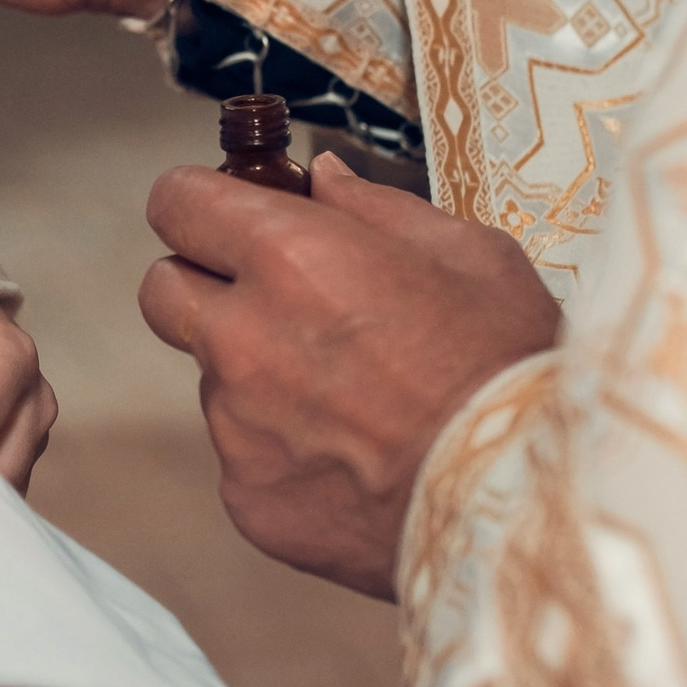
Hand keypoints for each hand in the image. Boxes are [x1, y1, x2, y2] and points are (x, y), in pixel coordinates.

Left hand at [136, 152, 559, 599]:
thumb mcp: (468, 255)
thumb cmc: (508, 371)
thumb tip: (323, 182)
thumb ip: (375, 209)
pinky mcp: (247, 497)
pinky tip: (354, 459)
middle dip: (204, 286)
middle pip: (162, 291)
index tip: (227, 215)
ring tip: (353, 401)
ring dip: (259, 377)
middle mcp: (241, 338)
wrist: (523, 504)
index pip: (177, 202)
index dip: (200, 205)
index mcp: (288, 257)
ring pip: (214, 380)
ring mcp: (236, 425)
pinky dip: (284, 452)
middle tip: (276, 301)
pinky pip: (244, 457)